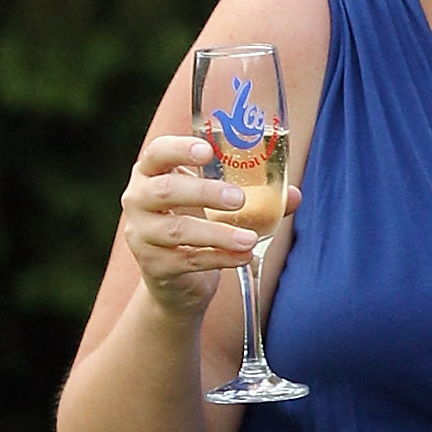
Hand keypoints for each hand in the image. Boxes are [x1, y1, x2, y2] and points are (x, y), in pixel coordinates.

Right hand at [119, 134, 297, 323]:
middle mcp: (137, 201)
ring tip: (249, 238)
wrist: (177, 282)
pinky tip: (245, 256)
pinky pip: (189, 260)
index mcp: (151, 174)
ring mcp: (142, 235)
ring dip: (217, 233)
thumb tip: (294, 195)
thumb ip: (253, 198)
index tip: (207, 151)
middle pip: (164, 190)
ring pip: (177, 230)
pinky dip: (220, 258)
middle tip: (238, 198)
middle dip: (203, 192)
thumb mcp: (216, 206)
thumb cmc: (196, 227)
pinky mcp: (155, 266)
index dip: (179, 149)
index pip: (156, 153)